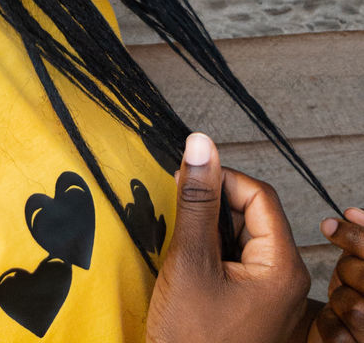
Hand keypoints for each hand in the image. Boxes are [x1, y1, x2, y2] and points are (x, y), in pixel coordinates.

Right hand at [145, 131, 310, 342]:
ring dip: (211, 233)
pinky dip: (212, 257)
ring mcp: (273, 299)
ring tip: (183, 251)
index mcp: (282, 266)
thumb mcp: (190, 261)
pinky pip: (238, 266)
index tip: (185, 180)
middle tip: (179, 216)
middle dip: (214, 208)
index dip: (221, 179)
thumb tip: (201, 144)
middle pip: (253, 216)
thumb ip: (197, 200)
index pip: (258, 195)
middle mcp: (287, 280)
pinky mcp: (255, 311)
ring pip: (242, 240)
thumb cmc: (191, 340)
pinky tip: (190, 270)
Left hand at [306, 208, 363, 341]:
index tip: (326, 224)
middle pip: (363, 275)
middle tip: (345, 278)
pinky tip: (338, 328)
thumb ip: (361, 238)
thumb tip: (350, 212)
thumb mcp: (360, 262)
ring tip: (344, 308)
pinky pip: (339, 334)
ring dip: (340, 302)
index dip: (355, 236)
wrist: (344, 339)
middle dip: (346, 271)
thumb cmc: (355, 297)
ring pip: (353, 306)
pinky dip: (330, 327)